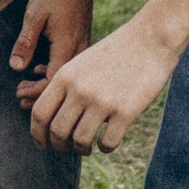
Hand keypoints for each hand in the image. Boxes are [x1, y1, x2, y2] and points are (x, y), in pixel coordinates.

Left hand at [10, 0, 96, 108]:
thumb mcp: (34, 17)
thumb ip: (25, 43)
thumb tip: (17, 67)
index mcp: (67, 46)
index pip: (52, 82)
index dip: (35, 92)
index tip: (18, 93)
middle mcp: (79, 50)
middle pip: (61, 84)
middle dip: (40, 94)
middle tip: (20, 97)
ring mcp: (83, 45)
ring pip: (66, 75)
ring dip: (46, 83)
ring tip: (27, 86)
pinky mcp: (82, 39)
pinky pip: (70, 64)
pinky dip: (54, 71)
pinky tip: (41, 67)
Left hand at [22, 18, 177, 152]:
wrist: (151, 38)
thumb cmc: (116, 52)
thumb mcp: (82, 62)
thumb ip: (67, 87)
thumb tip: (53, 118)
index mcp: (65, 76)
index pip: (40, 114)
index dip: (37, 134)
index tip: (43, 144)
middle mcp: (80, 90)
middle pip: (57, 132)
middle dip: (60, 147)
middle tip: (67, 149)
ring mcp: (102, 101)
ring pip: (80, 141)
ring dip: (82, 150)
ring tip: (87, 148)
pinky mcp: (125, 111)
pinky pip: (107, 143)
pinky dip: (105, 148)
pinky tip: (108, 143)